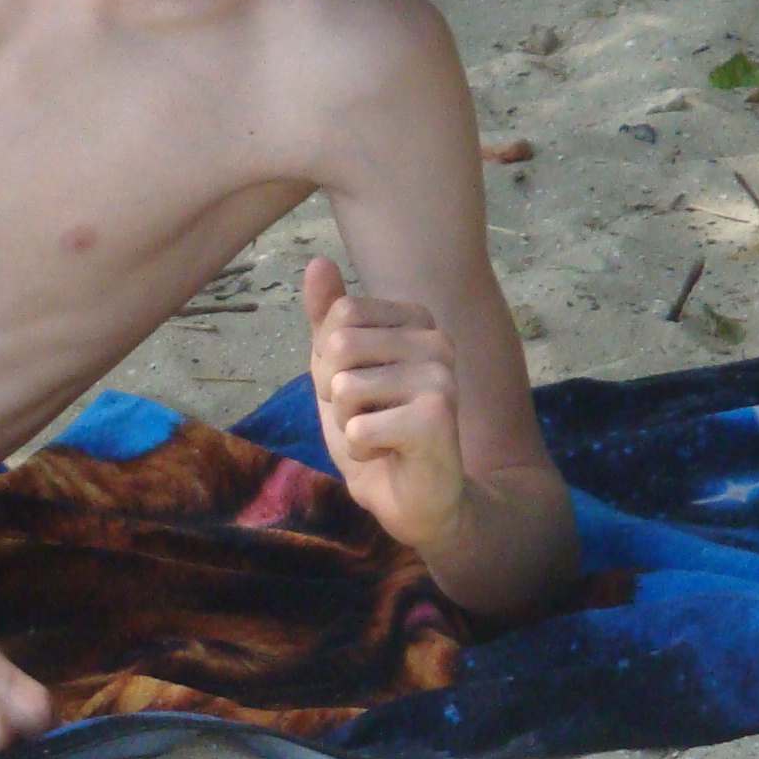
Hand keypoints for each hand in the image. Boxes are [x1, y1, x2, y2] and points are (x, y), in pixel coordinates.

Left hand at [302, 255, 470, 550]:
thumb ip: (328, 319)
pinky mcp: (436, 417)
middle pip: (338, 346)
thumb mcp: (338, 370)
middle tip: (365, 415)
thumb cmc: (376, 430)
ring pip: (345, 387)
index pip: (339, 315)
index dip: (328, 361)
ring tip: (378, 434)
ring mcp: (441, 376)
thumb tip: (317, 261)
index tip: (358, 387)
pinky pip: (357, 427)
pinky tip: (388, 453)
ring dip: (347, 423)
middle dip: (333, 392)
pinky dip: (360, 449)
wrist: (413, 496)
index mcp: (416, 320)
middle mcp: (437, 340)